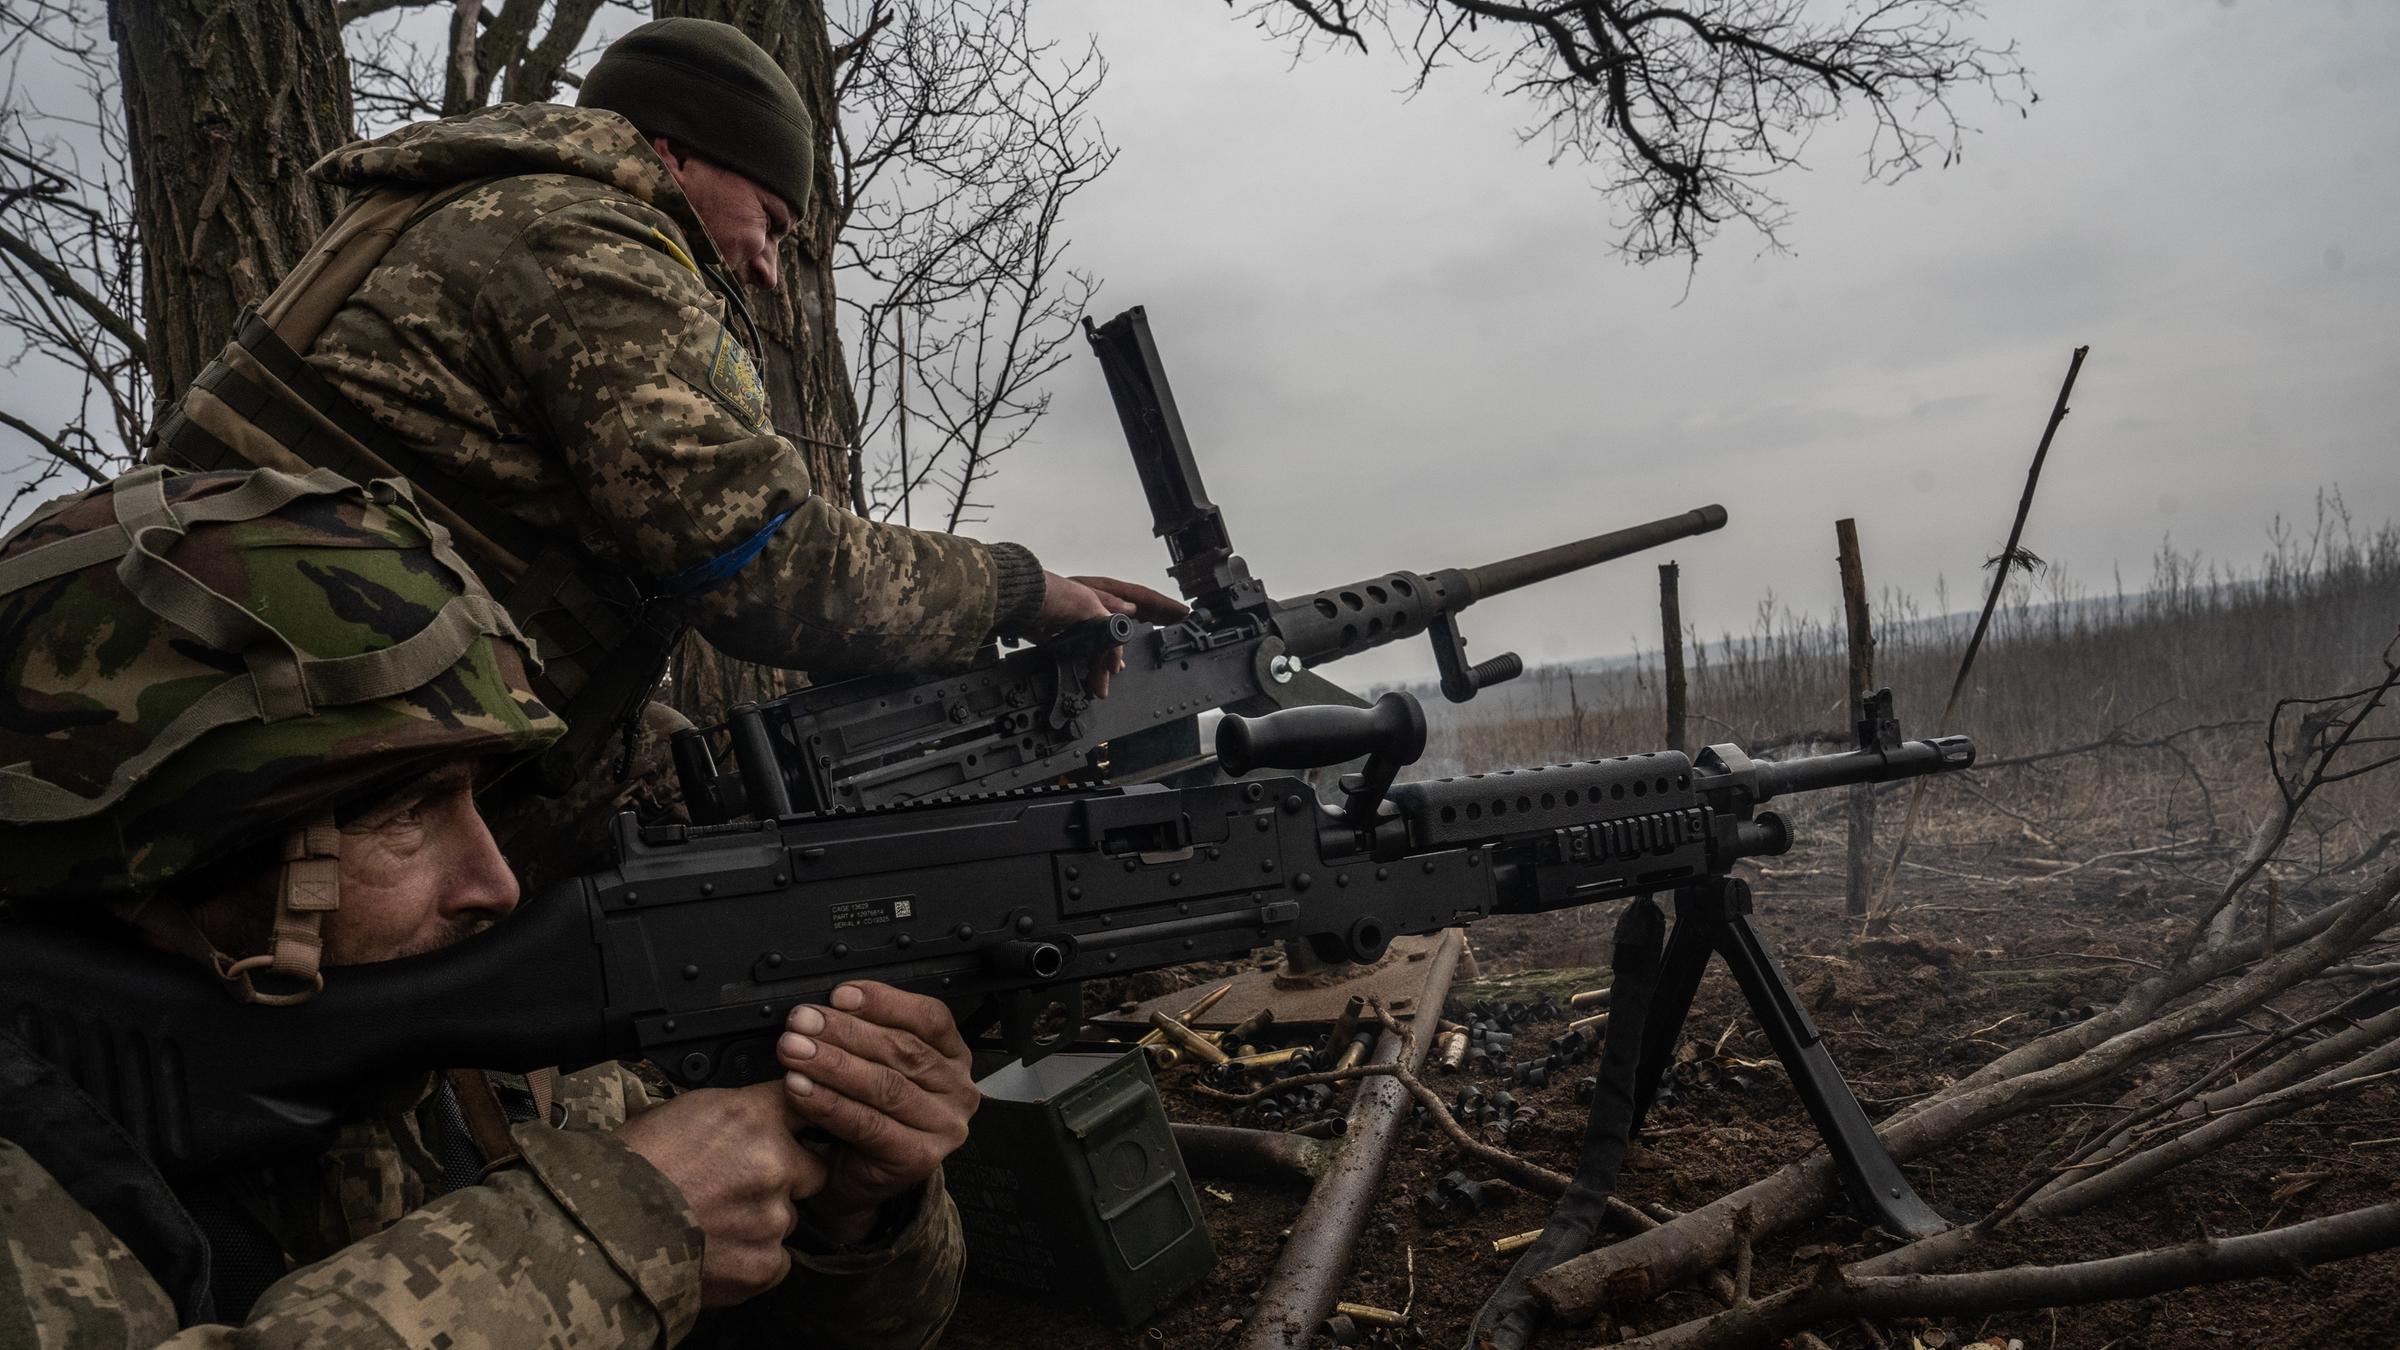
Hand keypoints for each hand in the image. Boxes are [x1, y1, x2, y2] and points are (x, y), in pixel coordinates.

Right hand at [614, 1083, 829, 1307]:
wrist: (600, 1229)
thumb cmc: (627, 1169)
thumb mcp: (679, 1112)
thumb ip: (734, 1114)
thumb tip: (754, 1117)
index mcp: (750, 1117)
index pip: (805, 1104)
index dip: (802, 1118)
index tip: (800, 1128)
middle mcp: (772, 1163)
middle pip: (811, 1170)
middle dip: (786, 1179)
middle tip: (740, 1188)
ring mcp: (771, 1217)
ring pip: (788, 1218)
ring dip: (762, 1220)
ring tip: (712, 1222)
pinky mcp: (763, 1263)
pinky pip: (776, 1260)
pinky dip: (752, 1258)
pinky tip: (716, 1250)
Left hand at [777, 982, 979, 1243]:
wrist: (857, 1182)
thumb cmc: (866, 1115)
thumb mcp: (874, 1067)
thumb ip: (864, 1038)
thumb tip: (821, 1010)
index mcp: (953, 1056)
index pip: (930, 1017)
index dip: (884, 1002)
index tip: (839, 995)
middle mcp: (957, 1090)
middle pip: (902, 1050)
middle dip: (845, 1031)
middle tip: (802, 1022)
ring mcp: (943, 1127)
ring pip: (885, 1085)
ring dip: (833, 1064)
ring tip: (794, 1051)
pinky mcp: (919, 1158)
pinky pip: (868, 1124)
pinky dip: (829, 1104)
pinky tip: (800, 1090)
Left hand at [1033, 572, 1187, 697]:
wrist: (1014, 603)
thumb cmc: (1047, 593)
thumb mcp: (1088, 602)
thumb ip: (1110, 613)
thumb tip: (1129, 615)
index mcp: (1104, 591)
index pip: (1141, 598)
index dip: (1163, 607)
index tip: (1183, 616)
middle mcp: (1094, 603)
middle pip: (1125, 623)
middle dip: (1139, 639)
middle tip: (1161, 647)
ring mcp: (1078, 618)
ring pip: (1102, 642)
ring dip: (1107, 662)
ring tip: (1111, 680)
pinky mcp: (1063, 633)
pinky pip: (1085, 651)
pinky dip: (1093, 662)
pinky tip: (1098, 674)